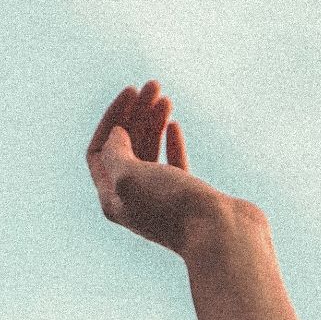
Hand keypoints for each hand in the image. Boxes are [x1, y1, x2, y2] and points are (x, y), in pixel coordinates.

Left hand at [85, 81, 230, 257]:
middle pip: (125, 148)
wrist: (221, 234)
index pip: (99, 151)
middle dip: (135, 114)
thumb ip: (115, 154)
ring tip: (164, 97)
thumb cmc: (173, 206)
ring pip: (150, 153)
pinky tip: (173, 125)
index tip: (130, 93)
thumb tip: (114, 135)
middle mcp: (132, 200)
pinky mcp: (188, 197)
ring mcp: (161, 198)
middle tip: (153, 84)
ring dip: (153, 122)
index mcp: (112, 199)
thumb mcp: (130, 176)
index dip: (111, 119)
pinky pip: (172, 165)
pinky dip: (170, 143)